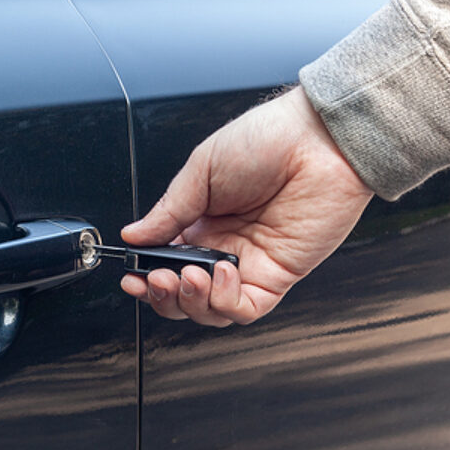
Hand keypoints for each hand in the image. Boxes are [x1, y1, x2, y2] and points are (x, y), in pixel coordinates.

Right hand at [120, 87, 372, 326]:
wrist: (318, 139)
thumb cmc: (269, 140)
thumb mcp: (201, 169)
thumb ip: (168, 211)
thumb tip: (134, 235)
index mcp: (202, 222)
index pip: (166, 265)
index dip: (146, 277)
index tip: (131, 277)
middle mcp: (224, 246)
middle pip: (185, 295)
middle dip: (164, 295)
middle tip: (155, 279)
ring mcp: (252, 264)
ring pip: (212, 310)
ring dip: (191, 301)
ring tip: (188, 275)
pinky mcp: (279, 275)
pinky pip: (246, 309)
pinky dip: (226, 301)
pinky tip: (221, 274)